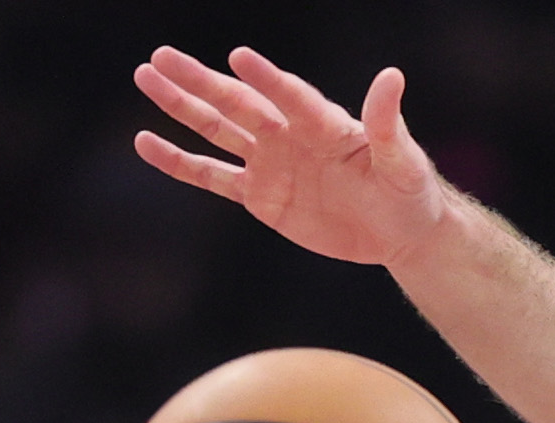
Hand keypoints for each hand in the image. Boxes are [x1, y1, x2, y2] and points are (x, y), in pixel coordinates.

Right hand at [133, 46, 447, 267]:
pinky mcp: (260, 196)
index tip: (241, 58)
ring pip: (217, 131)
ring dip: (182, 107)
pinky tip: (146, 143)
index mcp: (324, 124)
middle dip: (201, 82)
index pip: (290, 96)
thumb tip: (391, 77)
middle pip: (239, 104)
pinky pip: (212, 177)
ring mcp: (271, 164)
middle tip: (162, 56)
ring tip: (146, 78)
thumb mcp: (404, 161)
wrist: (399, 233)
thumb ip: (389, 124)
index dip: (268, 80)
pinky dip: (180, 162)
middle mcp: (290, 135)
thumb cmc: (408, 191)